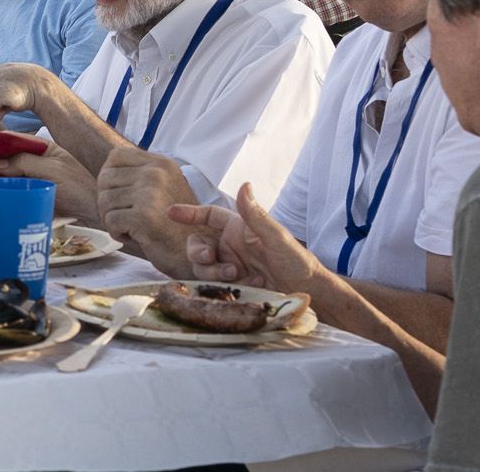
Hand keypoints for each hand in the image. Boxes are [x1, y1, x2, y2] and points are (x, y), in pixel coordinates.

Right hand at [0, 146, 100, 221]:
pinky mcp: (32, 196)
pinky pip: (13, 191)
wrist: (95, 214)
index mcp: (44, 149)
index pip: (16, 140)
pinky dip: (1, 191)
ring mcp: (34, 179)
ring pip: (8, 175)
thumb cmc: (79, 188)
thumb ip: (26, 163)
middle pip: (9, 157)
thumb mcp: (53, 170)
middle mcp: (37, 162)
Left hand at [97, 146, 199, 271]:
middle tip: (124, 217)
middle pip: (106, 178)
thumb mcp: (162, 188)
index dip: (110, 177)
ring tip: (130, 227)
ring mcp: (151, 192)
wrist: (200, 253)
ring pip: (104, 200)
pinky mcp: (145, 215)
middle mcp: (156, 173)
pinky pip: (110, 219)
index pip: (116, 156)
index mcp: (161, 163)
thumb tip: (104, 172)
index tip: (120, 196)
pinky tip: (132, 236)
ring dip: (111, 218)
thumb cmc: (176, 224)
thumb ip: (140, 175)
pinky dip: (116, 232)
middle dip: (108, 201)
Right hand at [169, 182, 320, 294]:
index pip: (208, 215)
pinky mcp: (232, 287)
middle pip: (199, 244)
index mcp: (239, 229)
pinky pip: (213, 285)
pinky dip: (221, 285)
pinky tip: (242, 286)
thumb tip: (244, 184)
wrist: (308, 295)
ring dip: (212, 271)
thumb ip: (255, 214)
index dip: (189, 213)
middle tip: (208, 259)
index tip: (171, 213)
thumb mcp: (276, 237)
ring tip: (235, 275)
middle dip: (197, 251)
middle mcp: (231, 247)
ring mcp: (230, 267)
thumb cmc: (297, 262)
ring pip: (202, 266)